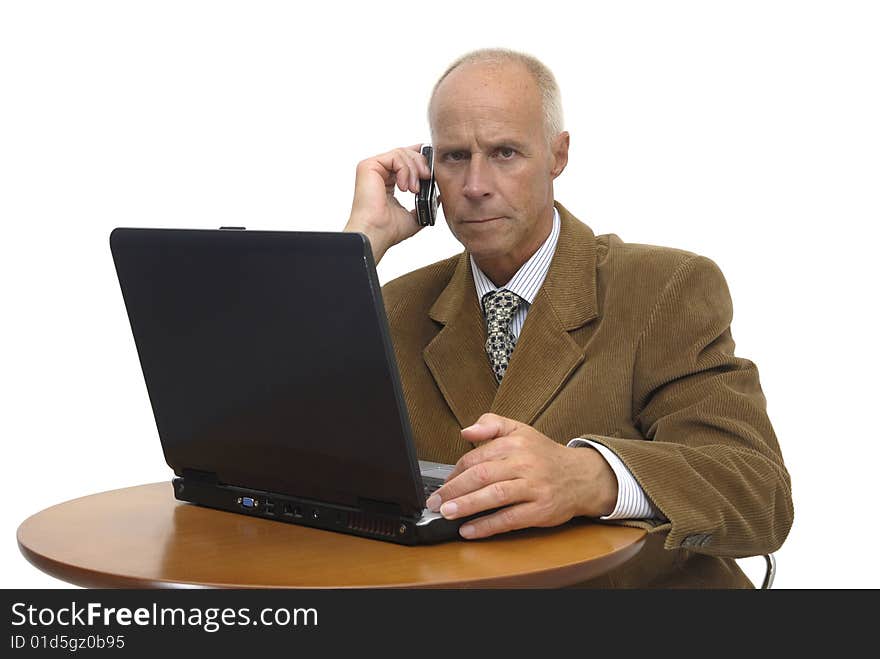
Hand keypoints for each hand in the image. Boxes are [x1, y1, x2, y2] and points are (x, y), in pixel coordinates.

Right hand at [343, 144, 430, 262]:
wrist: (376, 233)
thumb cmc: (389, 229)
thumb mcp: (415, 215)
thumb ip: (425, 204)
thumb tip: (438, 196)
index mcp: (387, 183)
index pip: (404, 161)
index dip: (420, 159)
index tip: (432, 167)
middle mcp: (379, 173)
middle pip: (405, 153)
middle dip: (421, 163)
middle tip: (427, 177)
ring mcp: (373, 169)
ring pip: (402, 153)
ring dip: (414, 169)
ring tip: (414, 189)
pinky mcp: (368, 166)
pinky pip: (395, 156)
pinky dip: (405, 170)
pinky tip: (404, 187)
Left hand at [426, 413, 618, 538]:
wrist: (582, 476)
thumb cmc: (545, 456)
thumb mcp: (521, 430)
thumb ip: (492, 425)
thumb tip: (466, 431)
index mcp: (515, 443)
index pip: (476, 457)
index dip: (455, 473)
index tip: (442, 485)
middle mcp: (524, 463)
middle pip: (482, 475)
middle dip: (454, 490)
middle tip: (435, 502)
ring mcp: (533, 487)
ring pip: (494, 496)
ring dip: (467, 506)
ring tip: (447, 514)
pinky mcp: (541, 509)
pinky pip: (510, 518)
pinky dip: (487, 525)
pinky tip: (469, 530)